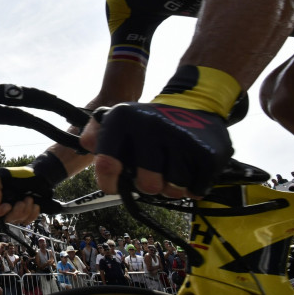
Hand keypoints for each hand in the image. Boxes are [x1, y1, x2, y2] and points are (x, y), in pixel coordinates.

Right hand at [0, 169, 51, 223]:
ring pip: (18, 220)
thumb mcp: (3, 174)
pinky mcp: (26, 215)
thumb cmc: (19, 174)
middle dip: (16, 211)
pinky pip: (28, 221)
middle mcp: (4, 207)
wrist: (37, 176)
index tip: (8, 206)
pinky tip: (35, 205)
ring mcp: (15, 212)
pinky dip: (33, 214)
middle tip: (23, 201)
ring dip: (26, 210)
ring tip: (30, 198)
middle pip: (6, 219)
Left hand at [81, 103, 232, 198]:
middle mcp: (150, 126)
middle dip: (147, 185)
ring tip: (171, 168)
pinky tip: (189, 168)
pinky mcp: (206, 152)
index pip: (106, 164)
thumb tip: (87, 144)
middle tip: (151, 172)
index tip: (114, 184)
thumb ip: (96, 133)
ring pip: (172, 190)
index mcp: (123, 119)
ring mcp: (180, 138)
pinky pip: (194, 190)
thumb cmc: (148, 123)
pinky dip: (192, 186)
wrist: (195, 104)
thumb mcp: (118, 120)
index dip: (109, 182)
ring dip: (171, 186)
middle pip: (146, 185)